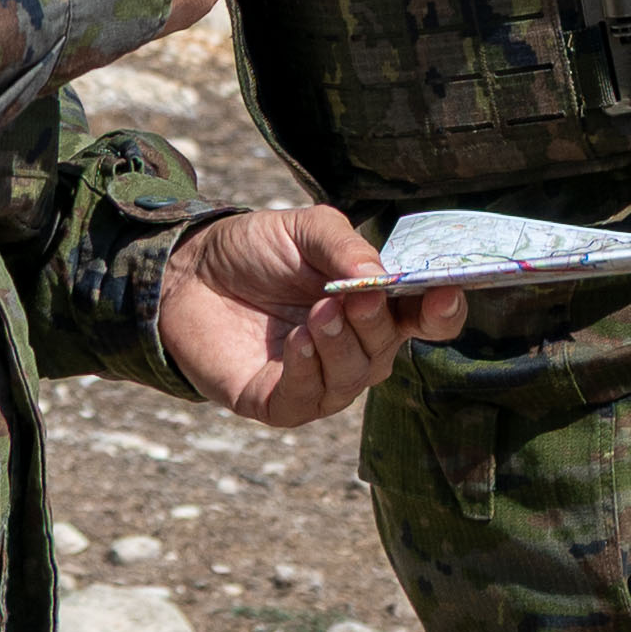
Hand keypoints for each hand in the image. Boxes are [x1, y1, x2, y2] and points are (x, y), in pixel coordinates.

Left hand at [153, 205, 453, 424]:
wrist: (187, 272)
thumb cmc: (255, 249)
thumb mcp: (305, 229)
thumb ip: (344, 246)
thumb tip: (379, 277)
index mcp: (375, 306)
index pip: (426, 319)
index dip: (443, 311)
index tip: (443, 294)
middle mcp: (355, 348)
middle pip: (388, 349)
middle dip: (375, 323)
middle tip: (355, 295)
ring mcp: (318, 379)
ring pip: (353, 378)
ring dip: (341, 346)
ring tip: (318, 312)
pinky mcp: (277, 402)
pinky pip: (307, 400)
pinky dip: (308, 372)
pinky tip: (297, 340)